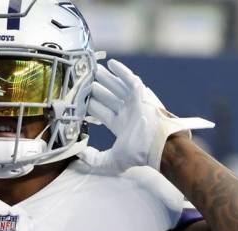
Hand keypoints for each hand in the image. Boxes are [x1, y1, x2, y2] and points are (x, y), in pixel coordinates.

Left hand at [81, 59, 213, 172]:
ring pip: (117, 87)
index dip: (91, 105)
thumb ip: (94, 159)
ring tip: (94, 69)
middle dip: (97, 89)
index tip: (79, 99)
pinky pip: (130, 79)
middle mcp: (127, 112)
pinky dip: (121, 71)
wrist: (159, 145)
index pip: (102, 112)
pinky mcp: (142, 94)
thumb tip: (78, 155)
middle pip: (108, 97)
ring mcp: (135, 102)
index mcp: (121, 126)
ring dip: (106, 78)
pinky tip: (111, 63)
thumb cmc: (139, 153)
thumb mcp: (112, 160)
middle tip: (84, 79)